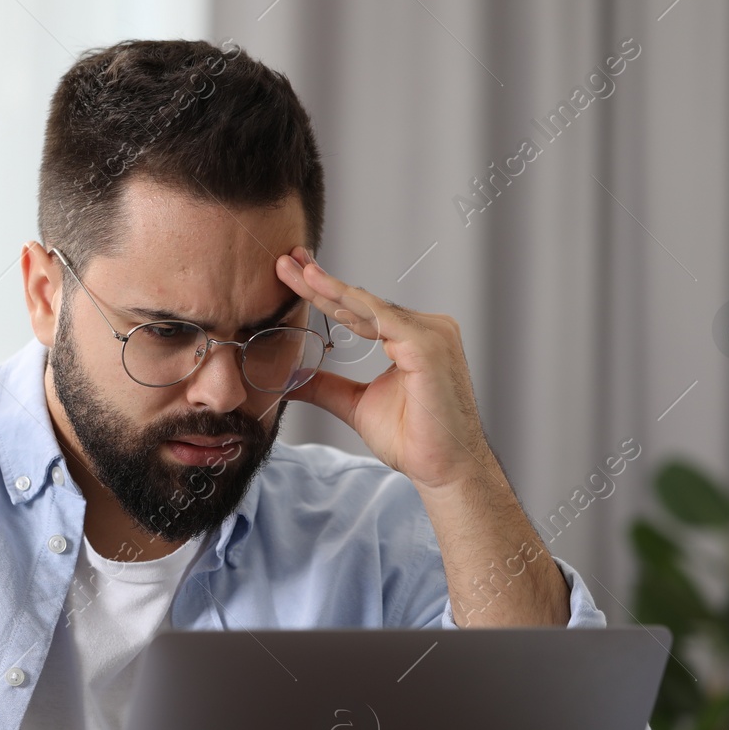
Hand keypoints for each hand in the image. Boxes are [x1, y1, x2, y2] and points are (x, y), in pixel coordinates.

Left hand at [275, 246, 568, 625]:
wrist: (442, 468)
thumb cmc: (413, 439)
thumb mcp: (355, 404)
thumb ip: (325, 385)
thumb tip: (288, 379)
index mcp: (412, 338)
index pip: (361, 312)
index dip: (326, 295)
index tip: (294, 276)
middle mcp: (426, 328)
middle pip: (363, 302)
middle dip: (321, 282)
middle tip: (286, 261)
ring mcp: (431, 332)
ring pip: (369, 305)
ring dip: (330, 288)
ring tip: (297, 271)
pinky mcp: (429, 344)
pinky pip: (382, 318)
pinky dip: (351, 303)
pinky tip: (323, 290)